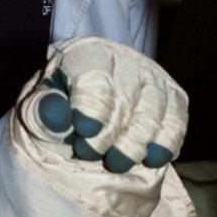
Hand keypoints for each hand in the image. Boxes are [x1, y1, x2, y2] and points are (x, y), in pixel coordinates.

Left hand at [19, 36, 187, 172]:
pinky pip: (176, 122)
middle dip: (107, 134)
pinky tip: (149, 159)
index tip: (84, 132)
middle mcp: (123, 58)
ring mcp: (152, 76)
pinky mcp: (173, 97)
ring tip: (115, 164)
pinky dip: (165, 144)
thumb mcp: (40, 106)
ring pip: (152, 112)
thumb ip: (43, 111)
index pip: (94, 74)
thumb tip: (57, 117)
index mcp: (85, 52)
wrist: (83, 108)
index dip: (90, 107)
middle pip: (124, 97)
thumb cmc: (60, 107)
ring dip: (134, 144)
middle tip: (88, 154)